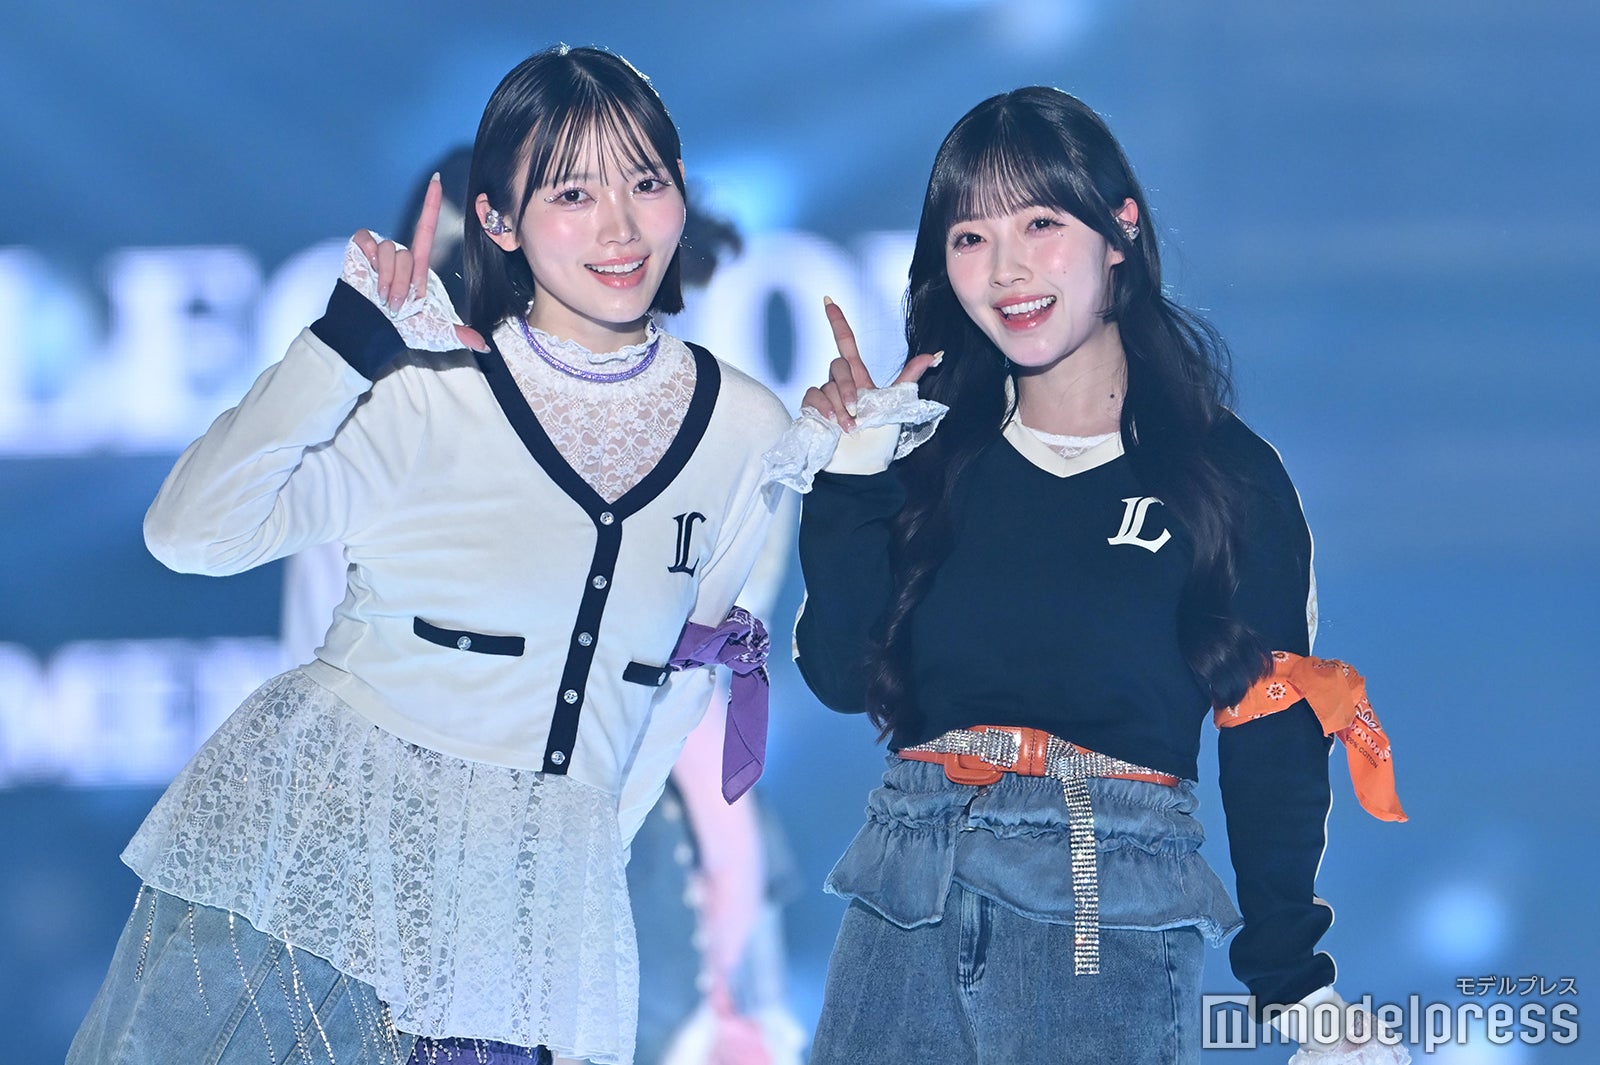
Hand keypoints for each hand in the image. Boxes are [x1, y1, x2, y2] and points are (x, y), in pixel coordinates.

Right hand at [350, 174, 486, 351]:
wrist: (370, 333)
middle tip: (398, 305)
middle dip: (404, 284)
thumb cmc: (400, 331)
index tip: (437, 181)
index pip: (425, 228)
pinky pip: (369, 243)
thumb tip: (485, 346)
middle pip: (409, 254)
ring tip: (382, 298)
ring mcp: (378, 251)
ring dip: (388, 279)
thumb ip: (459, 334)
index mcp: (417, 266)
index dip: (431, 204)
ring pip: (392, 252)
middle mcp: (399, 255)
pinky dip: (370, 264)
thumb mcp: (435, 332)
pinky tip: (366, 276)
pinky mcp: (360, 249)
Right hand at [801, 297, 939, 430]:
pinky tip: (832, 424)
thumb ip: (910, 377)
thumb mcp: (898, 404)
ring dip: (840, 406)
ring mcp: (825, 397)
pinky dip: (823, 410)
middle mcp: (841, 384)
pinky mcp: (812, 411)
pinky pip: (812, 398)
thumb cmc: (880, 438)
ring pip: (827, 386)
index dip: (837, 322)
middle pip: (838, 365)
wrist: (863, 466)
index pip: (845, 343)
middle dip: (848, 388)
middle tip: (857, 411)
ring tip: (850, 427)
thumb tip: (935, 354)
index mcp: (859, 378)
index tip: (828, 300)